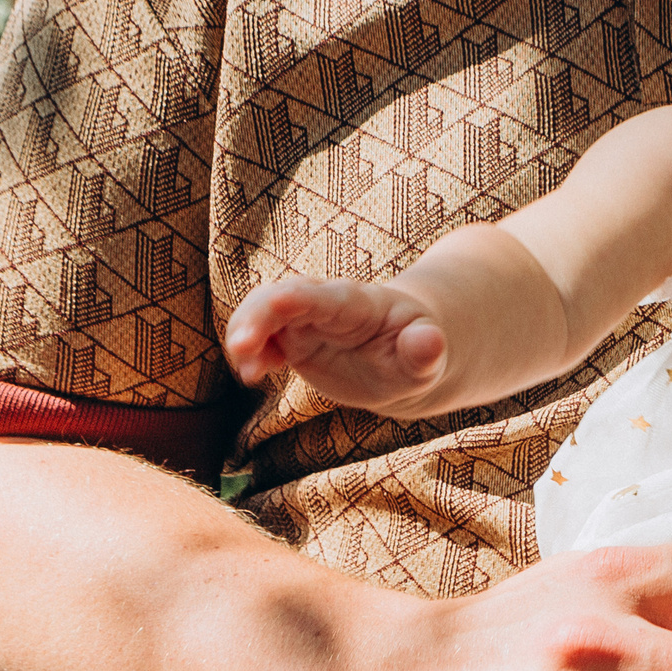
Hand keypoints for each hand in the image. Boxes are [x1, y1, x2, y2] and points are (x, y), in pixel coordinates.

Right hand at [225, 273, 447, 410]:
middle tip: (241, 349)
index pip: (324, 296)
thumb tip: (430, 342)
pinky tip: (255, 374)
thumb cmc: (417, 351)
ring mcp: (303, 320)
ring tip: (250, 372)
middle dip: (256, 317)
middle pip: (280, 298)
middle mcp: (323, 305)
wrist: (404, 356)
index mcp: (357, 304)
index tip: (276, 302)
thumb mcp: (428, 356)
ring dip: (244, 337)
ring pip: (261, 314)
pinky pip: (259, 337)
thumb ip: (426, 350)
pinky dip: (249, 353)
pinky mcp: (291, 339)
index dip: (299, 297)